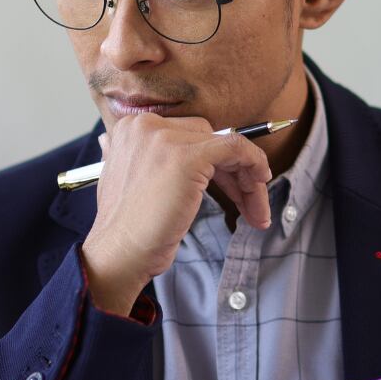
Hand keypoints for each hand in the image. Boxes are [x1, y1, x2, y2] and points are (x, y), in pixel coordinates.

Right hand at [79, 114, 271, 313]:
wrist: (119, 254)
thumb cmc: (127, 229)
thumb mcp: (126, 181)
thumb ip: (139, 159)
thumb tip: (153, 154)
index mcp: (131, 128)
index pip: (187, 134)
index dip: (212, 161)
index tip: (229, 186)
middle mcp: (146, 125)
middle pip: (208, 137)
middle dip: (232, 170)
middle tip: (246, 202)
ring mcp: (166, 139)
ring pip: (225, 145)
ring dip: (246, 177)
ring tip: (256, 211)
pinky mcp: (188, 156)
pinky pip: (236, 147)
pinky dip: (254, 162)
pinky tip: (261, 183)